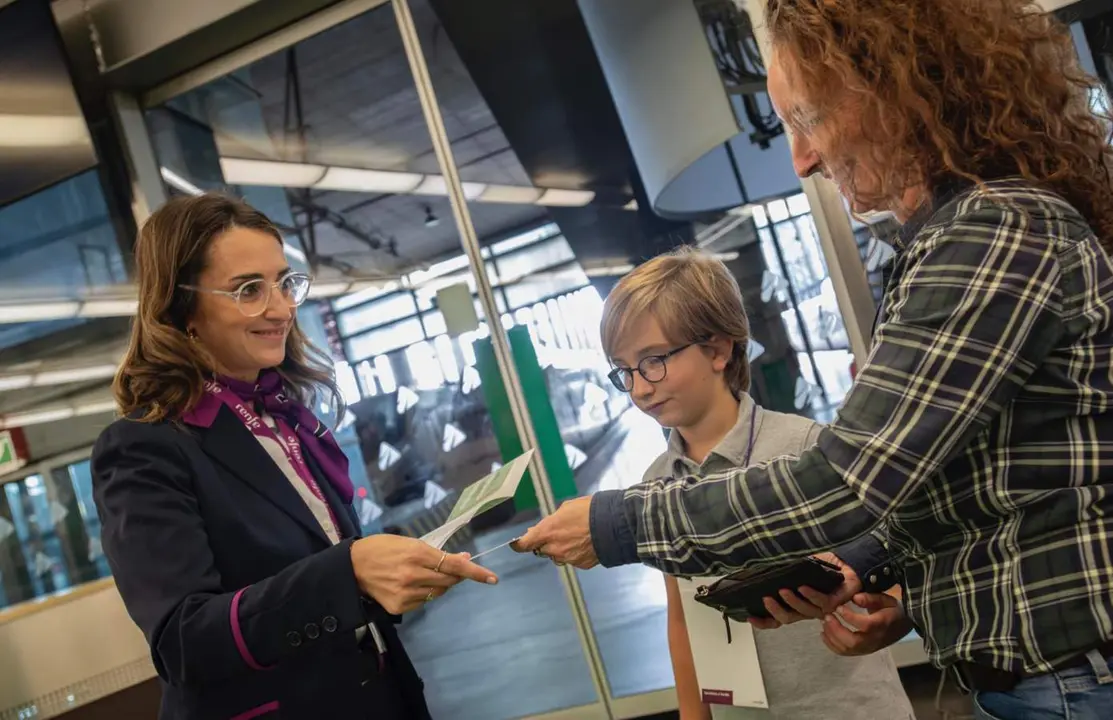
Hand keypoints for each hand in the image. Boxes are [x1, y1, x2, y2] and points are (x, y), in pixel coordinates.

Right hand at [350, 535, 497, 614]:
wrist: (351, 567)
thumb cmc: (382, 548)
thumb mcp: (409, 542)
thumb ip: (437, 553)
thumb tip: (463, 559)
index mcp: (417, 554)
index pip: (454, 566)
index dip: (475, 572)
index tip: (493, 578)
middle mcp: (413, 576)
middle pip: (449, 581)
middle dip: (457, 576)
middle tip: (454, 569)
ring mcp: (406, 594)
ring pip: (438, 593)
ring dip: (440, 585)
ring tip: (425, 574)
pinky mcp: (398, 607)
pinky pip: (423, 602)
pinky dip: (425, 593)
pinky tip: (411, 585)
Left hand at [512, 496, 597, 568]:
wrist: (613, 524)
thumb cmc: (591, 511)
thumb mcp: (566, 508)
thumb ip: (551, 520)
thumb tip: (544, 527)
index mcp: (548, 531)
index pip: (524, 544)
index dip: (519, 545)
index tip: (516, 544)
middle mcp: (555, 548)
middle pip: (541, 549)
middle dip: (545, 543)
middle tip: (557, 532)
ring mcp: (568, 558)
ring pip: (557, 555)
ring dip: (561, 548)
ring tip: (576, 535)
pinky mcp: (580, 564)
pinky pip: (572, 559)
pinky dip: (575, 553)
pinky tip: (584, 542)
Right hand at [747, 552, 861, 629]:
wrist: (847, 561)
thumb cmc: (824, 565)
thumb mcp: (799, 568)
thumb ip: (785, 573)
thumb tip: (764, 571)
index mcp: (797, 604)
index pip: (778, 618)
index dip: (764, 621)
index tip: (750, 617)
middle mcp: (808, 609)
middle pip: (787, 619)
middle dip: (775, 611)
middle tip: (766, 598)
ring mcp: (821, 608)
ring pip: (803, 612)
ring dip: (792, 602)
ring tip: (783, 590)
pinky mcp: (835, 603)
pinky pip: (821, 602)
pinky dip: (810, 595)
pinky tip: (802, 587)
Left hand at [820, 590, 912, 655]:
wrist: (903, 624)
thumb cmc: (892, 609)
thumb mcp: (886, 599)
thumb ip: (870, 598)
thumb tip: (854, 598)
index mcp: (882, 624)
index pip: (865, 625)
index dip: (850, 617)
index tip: (838, 607)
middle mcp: (875, 640)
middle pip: (853, 642)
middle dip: (836, 630)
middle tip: (827, 616)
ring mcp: (869, 648)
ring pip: (848, 649)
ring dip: (832, 637)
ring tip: (825, 622)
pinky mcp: (864, 651)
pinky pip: (846, 653)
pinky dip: (832, 645)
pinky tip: (824, 634)